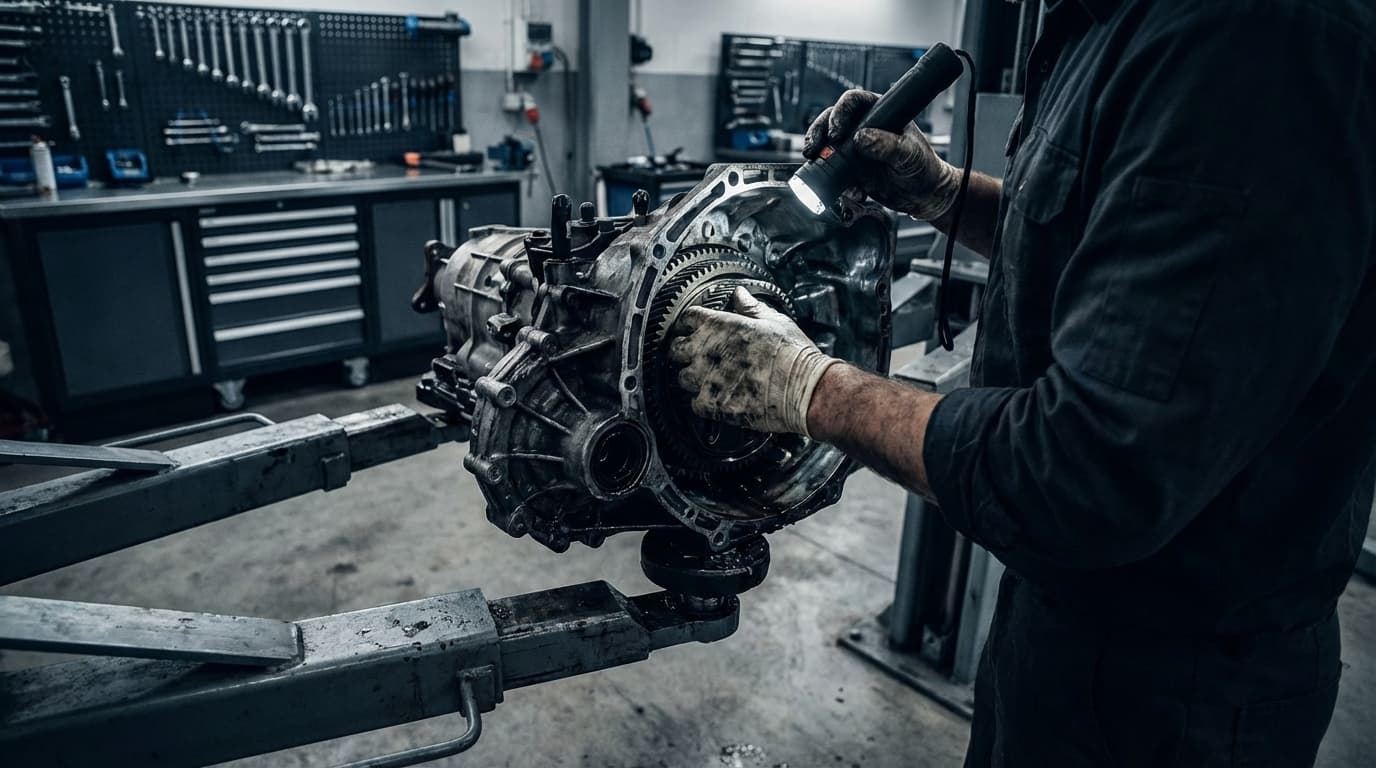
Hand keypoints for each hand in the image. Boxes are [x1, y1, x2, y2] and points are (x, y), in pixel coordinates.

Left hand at [668, 287, 839, 435]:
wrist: (804, 389)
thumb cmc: (793, 354)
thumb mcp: (774, 321)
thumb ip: (750, 308)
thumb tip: (739, 295)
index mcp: (719, 325)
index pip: (688, 318)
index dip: (692, 323)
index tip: (698, 329)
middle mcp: (706, 350)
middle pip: (676, 349)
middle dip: (685, 351)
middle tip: (701, 356)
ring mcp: (706, 379)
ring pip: (682, 378)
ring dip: (693, 378)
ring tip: (711, 380)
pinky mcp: (712, 405)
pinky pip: (694, 404)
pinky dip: (703, 403)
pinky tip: (718, 399)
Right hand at [803, 89, 961, 220]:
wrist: (924, 196)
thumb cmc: (923, 168)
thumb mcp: (909, 154)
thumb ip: (887, 145)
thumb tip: (861, 138)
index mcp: (881, 113)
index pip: (853, 102)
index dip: (840, 112)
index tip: (836, 131)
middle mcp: (864, 128)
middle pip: (831, 120)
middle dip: (818, 132)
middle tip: (815, 148)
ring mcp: (855, 150)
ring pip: (827, 144)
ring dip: (818, 154)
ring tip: (814, 162)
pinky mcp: (851, 170)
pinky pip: (833, 171)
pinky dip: (832, 180)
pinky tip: (850, 189)